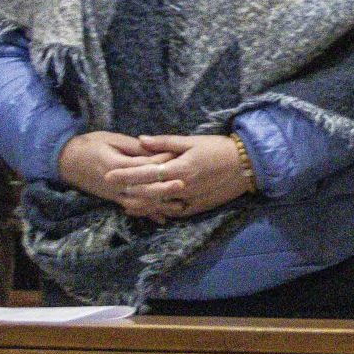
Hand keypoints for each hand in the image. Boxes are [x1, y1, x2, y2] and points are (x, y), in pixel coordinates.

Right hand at [59, 132, 172, 216]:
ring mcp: (113, 194)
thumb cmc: (89, 145)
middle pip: (144, 187)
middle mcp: (116, 183)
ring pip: (140, 202)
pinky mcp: (112, 199)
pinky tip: (162, 218)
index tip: (178, 157)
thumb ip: (133, 146)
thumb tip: (154, 148)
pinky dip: (147, 214)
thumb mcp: (111, 139)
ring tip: (179, 205)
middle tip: (183, 185)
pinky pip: (132, 208)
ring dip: (159, 205)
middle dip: (164, 187)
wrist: (65, 161)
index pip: (144, 166)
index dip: (162, 161)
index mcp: (116, 165)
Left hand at [122, 135, 258, 222]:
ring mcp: (189, 200)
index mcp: (180, 168)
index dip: (125, 175)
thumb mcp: (192, 141)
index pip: (145, 173)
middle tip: (109, 189)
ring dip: (139, 204)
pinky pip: (173, 213)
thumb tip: (140, 140)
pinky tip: (147, 210)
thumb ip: (164, 142)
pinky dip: (158, 212)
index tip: (107, 176)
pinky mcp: (196, 208)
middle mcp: (182, 187)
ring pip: (158, 206)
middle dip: (127, 190)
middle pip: (148, 192)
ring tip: (124, 201)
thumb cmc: (218, 148)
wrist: (245, 165)